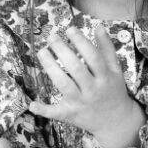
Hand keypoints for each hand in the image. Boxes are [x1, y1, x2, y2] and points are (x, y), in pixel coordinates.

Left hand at [27, 24, 137, 141]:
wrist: (116, 121)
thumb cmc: (113, 90)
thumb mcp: (115, 69)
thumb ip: (107, 48)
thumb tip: (98, 26)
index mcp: (105, 77)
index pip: (93, 57)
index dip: (81, 42)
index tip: (69, 29)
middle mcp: (93, 90)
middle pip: (76, 68)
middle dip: (62, 51)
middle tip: (51, 37)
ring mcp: (81, 103)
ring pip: (64, 84)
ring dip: (50, 68)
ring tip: (42, 52)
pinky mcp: (71, 114)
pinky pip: (56, 113)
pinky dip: (43, 110)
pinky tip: (31, 104)